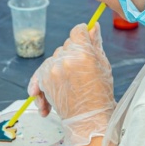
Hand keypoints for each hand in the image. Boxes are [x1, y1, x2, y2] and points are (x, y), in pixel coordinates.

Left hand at [28, 23, 115, 145]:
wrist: (88, 119)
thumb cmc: (100, 94)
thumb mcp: (103, 66)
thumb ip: (95, 44)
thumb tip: (93, 27)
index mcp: (83, 53)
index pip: (77, 31)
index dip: (82, 35)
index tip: (84, 40)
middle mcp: (65, 59)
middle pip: (66, 46)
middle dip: (72, 54)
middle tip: (81, 69)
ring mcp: (52, 70)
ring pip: (54, 58)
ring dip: (60, 66)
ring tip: (70, 81)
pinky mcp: (43, 81)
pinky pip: (41, 71)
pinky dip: (42, 78)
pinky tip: (44, 86)